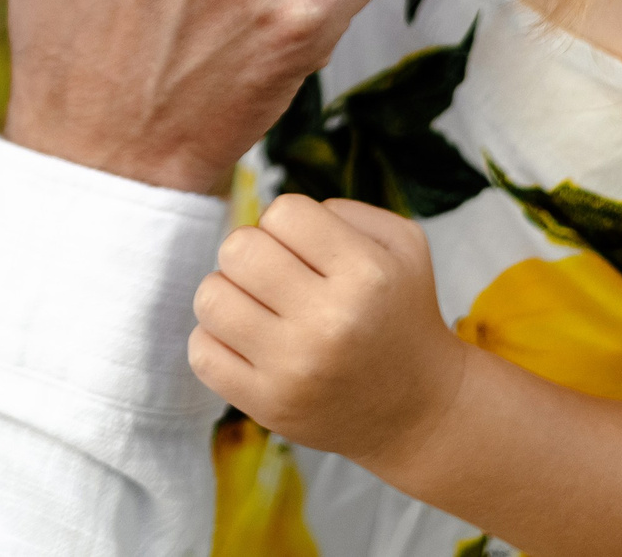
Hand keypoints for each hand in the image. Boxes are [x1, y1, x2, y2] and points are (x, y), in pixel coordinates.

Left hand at [188, 193, 470, 471]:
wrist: (420, 411)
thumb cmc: (402, 315)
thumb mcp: (404, 247)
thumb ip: (344, 211)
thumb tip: (275, 216)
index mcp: (366, 275)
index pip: (283, 212)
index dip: (288, 222)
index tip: (305, 248)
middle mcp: (329, 322)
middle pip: (237, 249)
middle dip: (251, 253)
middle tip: (274, 276)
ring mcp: (294, 369)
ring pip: (211, 298)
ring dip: (228, 294)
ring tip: (258, 308)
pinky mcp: (268, 406)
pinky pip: (201, 353)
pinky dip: (216, 340)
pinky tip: (249, 343)